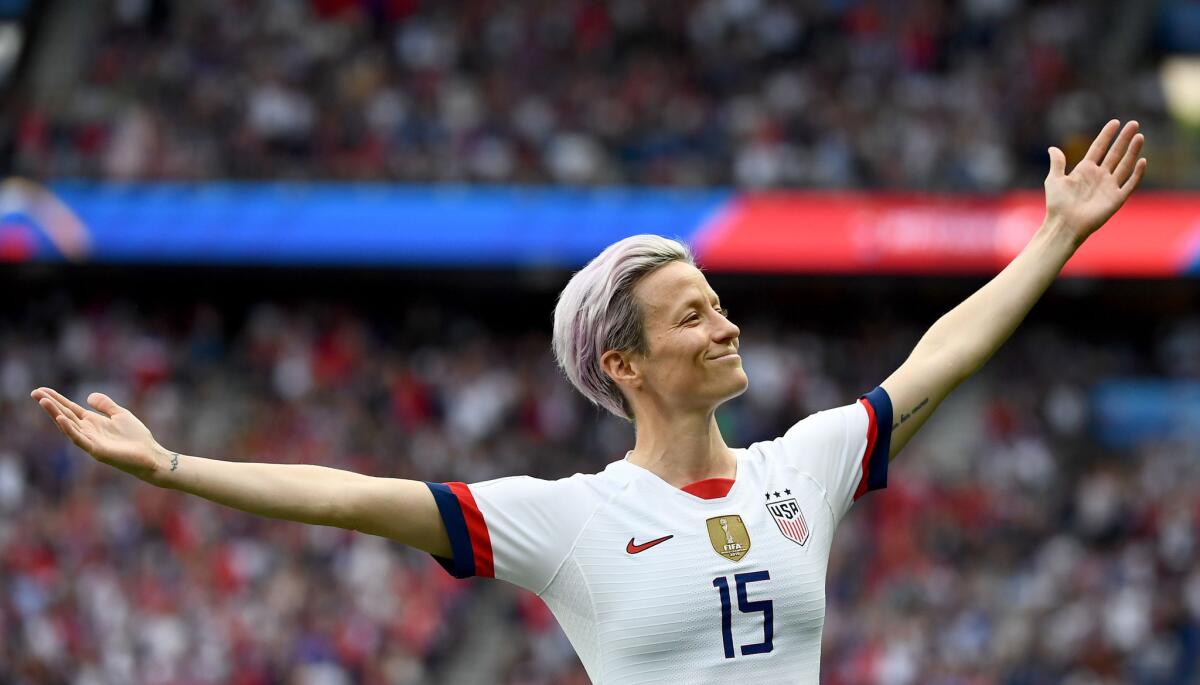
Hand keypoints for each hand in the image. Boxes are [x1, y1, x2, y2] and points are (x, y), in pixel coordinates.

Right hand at [31, 387, 166, 481]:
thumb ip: (105, 405)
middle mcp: (88, 431)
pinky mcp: (96, 451)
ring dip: (55, 414)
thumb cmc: (136, 437)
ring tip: (43, 401)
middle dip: (50, 404)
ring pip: (69, 426)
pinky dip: (70, 429)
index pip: (70, 409)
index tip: (41, 390)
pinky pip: (79, 439)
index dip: (56, 399)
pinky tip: (61, 419)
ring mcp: (90, 441)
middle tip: (34, 393)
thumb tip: (88, 396)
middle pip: (65, 415)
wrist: (150, 455)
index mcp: (93, 422)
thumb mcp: (120, 414)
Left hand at [1044, 119, 1146, 246]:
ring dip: (1132, 151)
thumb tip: (1052, 148)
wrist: (1064, 224)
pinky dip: (1136, 173)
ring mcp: (1109, 187)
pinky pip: (1130, 184)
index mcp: (1085, 170)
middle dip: (1124, 138)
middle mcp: (1099, 176)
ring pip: (1124, 165)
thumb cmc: (1057, 204)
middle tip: (1134, 123)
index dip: (1107, 135)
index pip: (1099, 148)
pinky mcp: (1116, 199)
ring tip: (1139, 136)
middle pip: (1115, 153)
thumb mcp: (1054, 180)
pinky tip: (1142, 161)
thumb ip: (1057, 163)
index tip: (1115, 122)